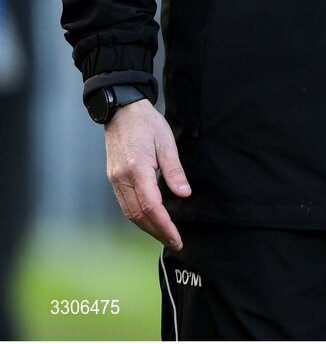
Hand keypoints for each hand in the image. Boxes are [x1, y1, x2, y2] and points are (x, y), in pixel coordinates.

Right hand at [104, 99, 190, 249]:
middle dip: (157, 232)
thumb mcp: (167, 142)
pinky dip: (138, 216)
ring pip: (129, 213)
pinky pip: (125, 204)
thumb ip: (174, 170)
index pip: (151, 206)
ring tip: (165, 234)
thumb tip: (184, 194)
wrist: (122, 112)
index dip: (164, 225)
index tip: (177, 238)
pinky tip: (150, 218)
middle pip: (138, 215)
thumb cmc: (147, 123)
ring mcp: (115, 180)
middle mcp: (122, 179)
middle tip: (175, 242)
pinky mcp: (113, 178)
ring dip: (147, 227)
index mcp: (137, 169)